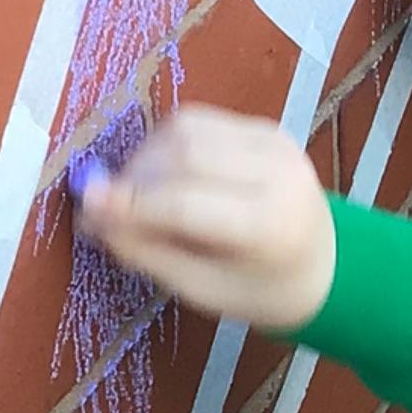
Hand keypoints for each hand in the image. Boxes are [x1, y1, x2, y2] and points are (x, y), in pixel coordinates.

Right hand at [76, 109, 335, 330]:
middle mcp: (278, 173)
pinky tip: (165, 175)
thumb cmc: (260, 290)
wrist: (325, 265)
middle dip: (135, 175)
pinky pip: (202, 122)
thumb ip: (148, 250)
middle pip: (185, 153)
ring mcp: (276, 143)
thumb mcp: (202, 289)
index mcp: (269, 226)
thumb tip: (91, 213)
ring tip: (138, 193)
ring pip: (188, 128)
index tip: (86, 206)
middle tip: (109, 204)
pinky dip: (170, 145)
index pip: (184, 203)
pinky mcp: (267, 127)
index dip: (129, 202)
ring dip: (148, 156)